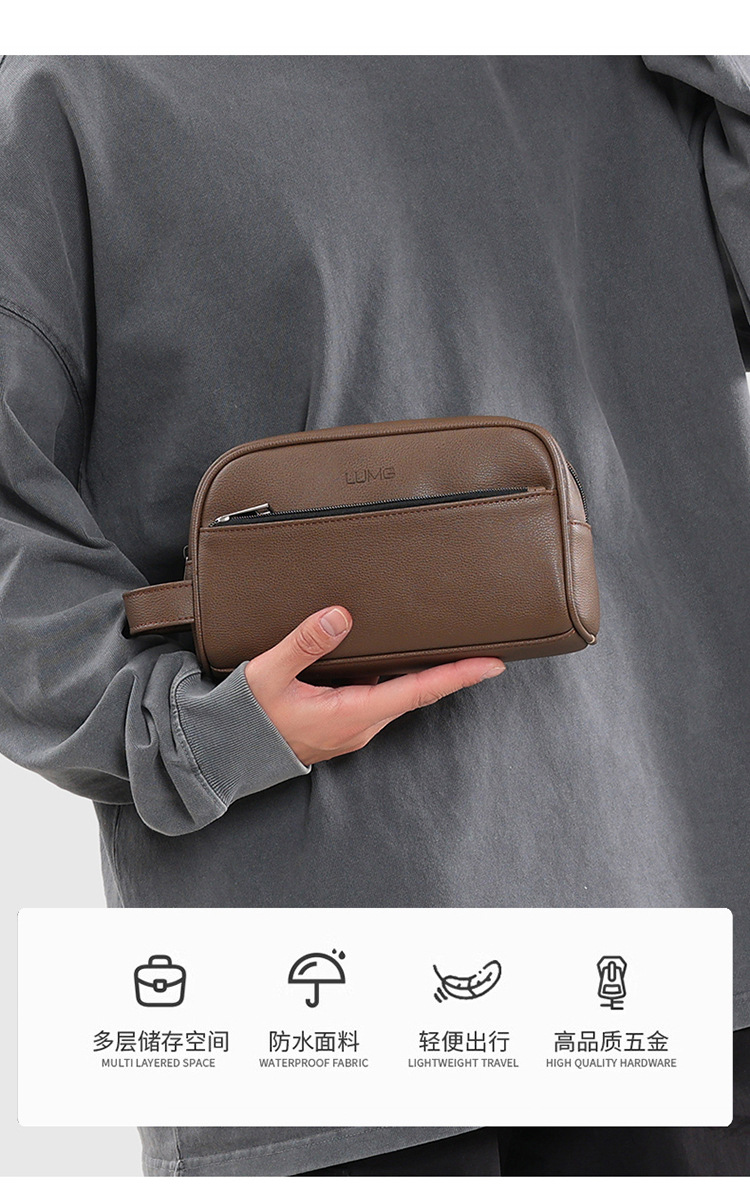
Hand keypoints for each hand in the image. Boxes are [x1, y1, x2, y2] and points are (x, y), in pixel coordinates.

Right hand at [243, 605, 504, 766]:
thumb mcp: (270, 673)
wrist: (223, 754)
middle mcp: (360, 726)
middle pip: (416, 693)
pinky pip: (378, 699)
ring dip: (422, 675)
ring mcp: (352, 728)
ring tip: (445, 647)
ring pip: (397, 696)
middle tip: (481, 648)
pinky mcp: (341, 725)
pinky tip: (393, 659)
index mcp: (351, 714)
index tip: (492, 664)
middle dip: (450, 671)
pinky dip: (394, 679)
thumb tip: (340, 615)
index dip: (458, 676)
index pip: (418, 691)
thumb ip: (305, 643)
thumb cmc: (245, 718)